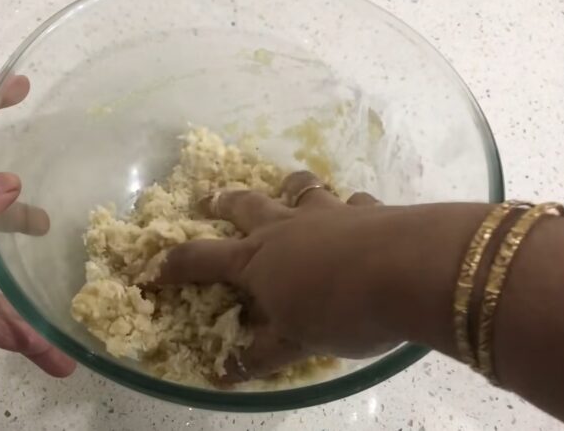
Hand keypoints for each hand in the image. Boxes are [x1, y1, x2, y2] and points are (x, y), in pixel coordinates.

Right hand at [156, 171, 489, 381]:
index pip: (202, 259)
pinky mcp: (369, 210)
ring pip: (301, 190)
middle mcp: (286, 227)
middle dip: (223, 202)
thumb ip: (259, 354)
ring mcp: (328, 212)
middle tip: (210, 198)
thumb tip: (220, 375)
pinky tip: (360, 215)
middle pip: (245, 206)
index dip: (174, 264)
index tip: (153, 267)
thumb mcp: (295, 343)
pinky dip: (350, 207)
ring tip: (288, 188)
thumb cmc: (340, 310)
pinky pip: (354, 202)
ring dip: (289, 188)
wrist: (410, 271)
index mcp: (257, 259)